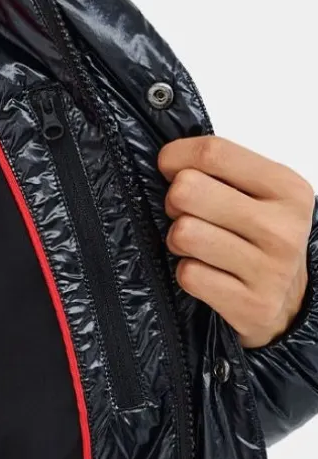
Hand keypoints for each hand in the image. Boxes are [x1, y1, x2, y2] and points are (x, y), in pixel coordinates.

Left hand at [158, 135, 313, 348]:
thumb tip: (169, 158)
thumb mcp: (259, 195)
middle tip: (186, 214)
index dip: (176, 157)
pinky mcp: (252, 305)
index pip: (214, 153)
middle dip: (175, 202)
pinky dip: (187, 273)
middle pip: (188, 190)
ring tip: (198, 246)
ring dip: (179, 241)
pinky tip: (208, 273)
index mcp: (287, 189)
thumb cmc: (262, 240)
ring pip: (183, 233)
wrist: (289, 303)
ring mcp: (270, 269)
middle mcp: (283, 228)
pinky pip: (188, 274)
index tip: (169, 167)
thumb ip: (222, 171)